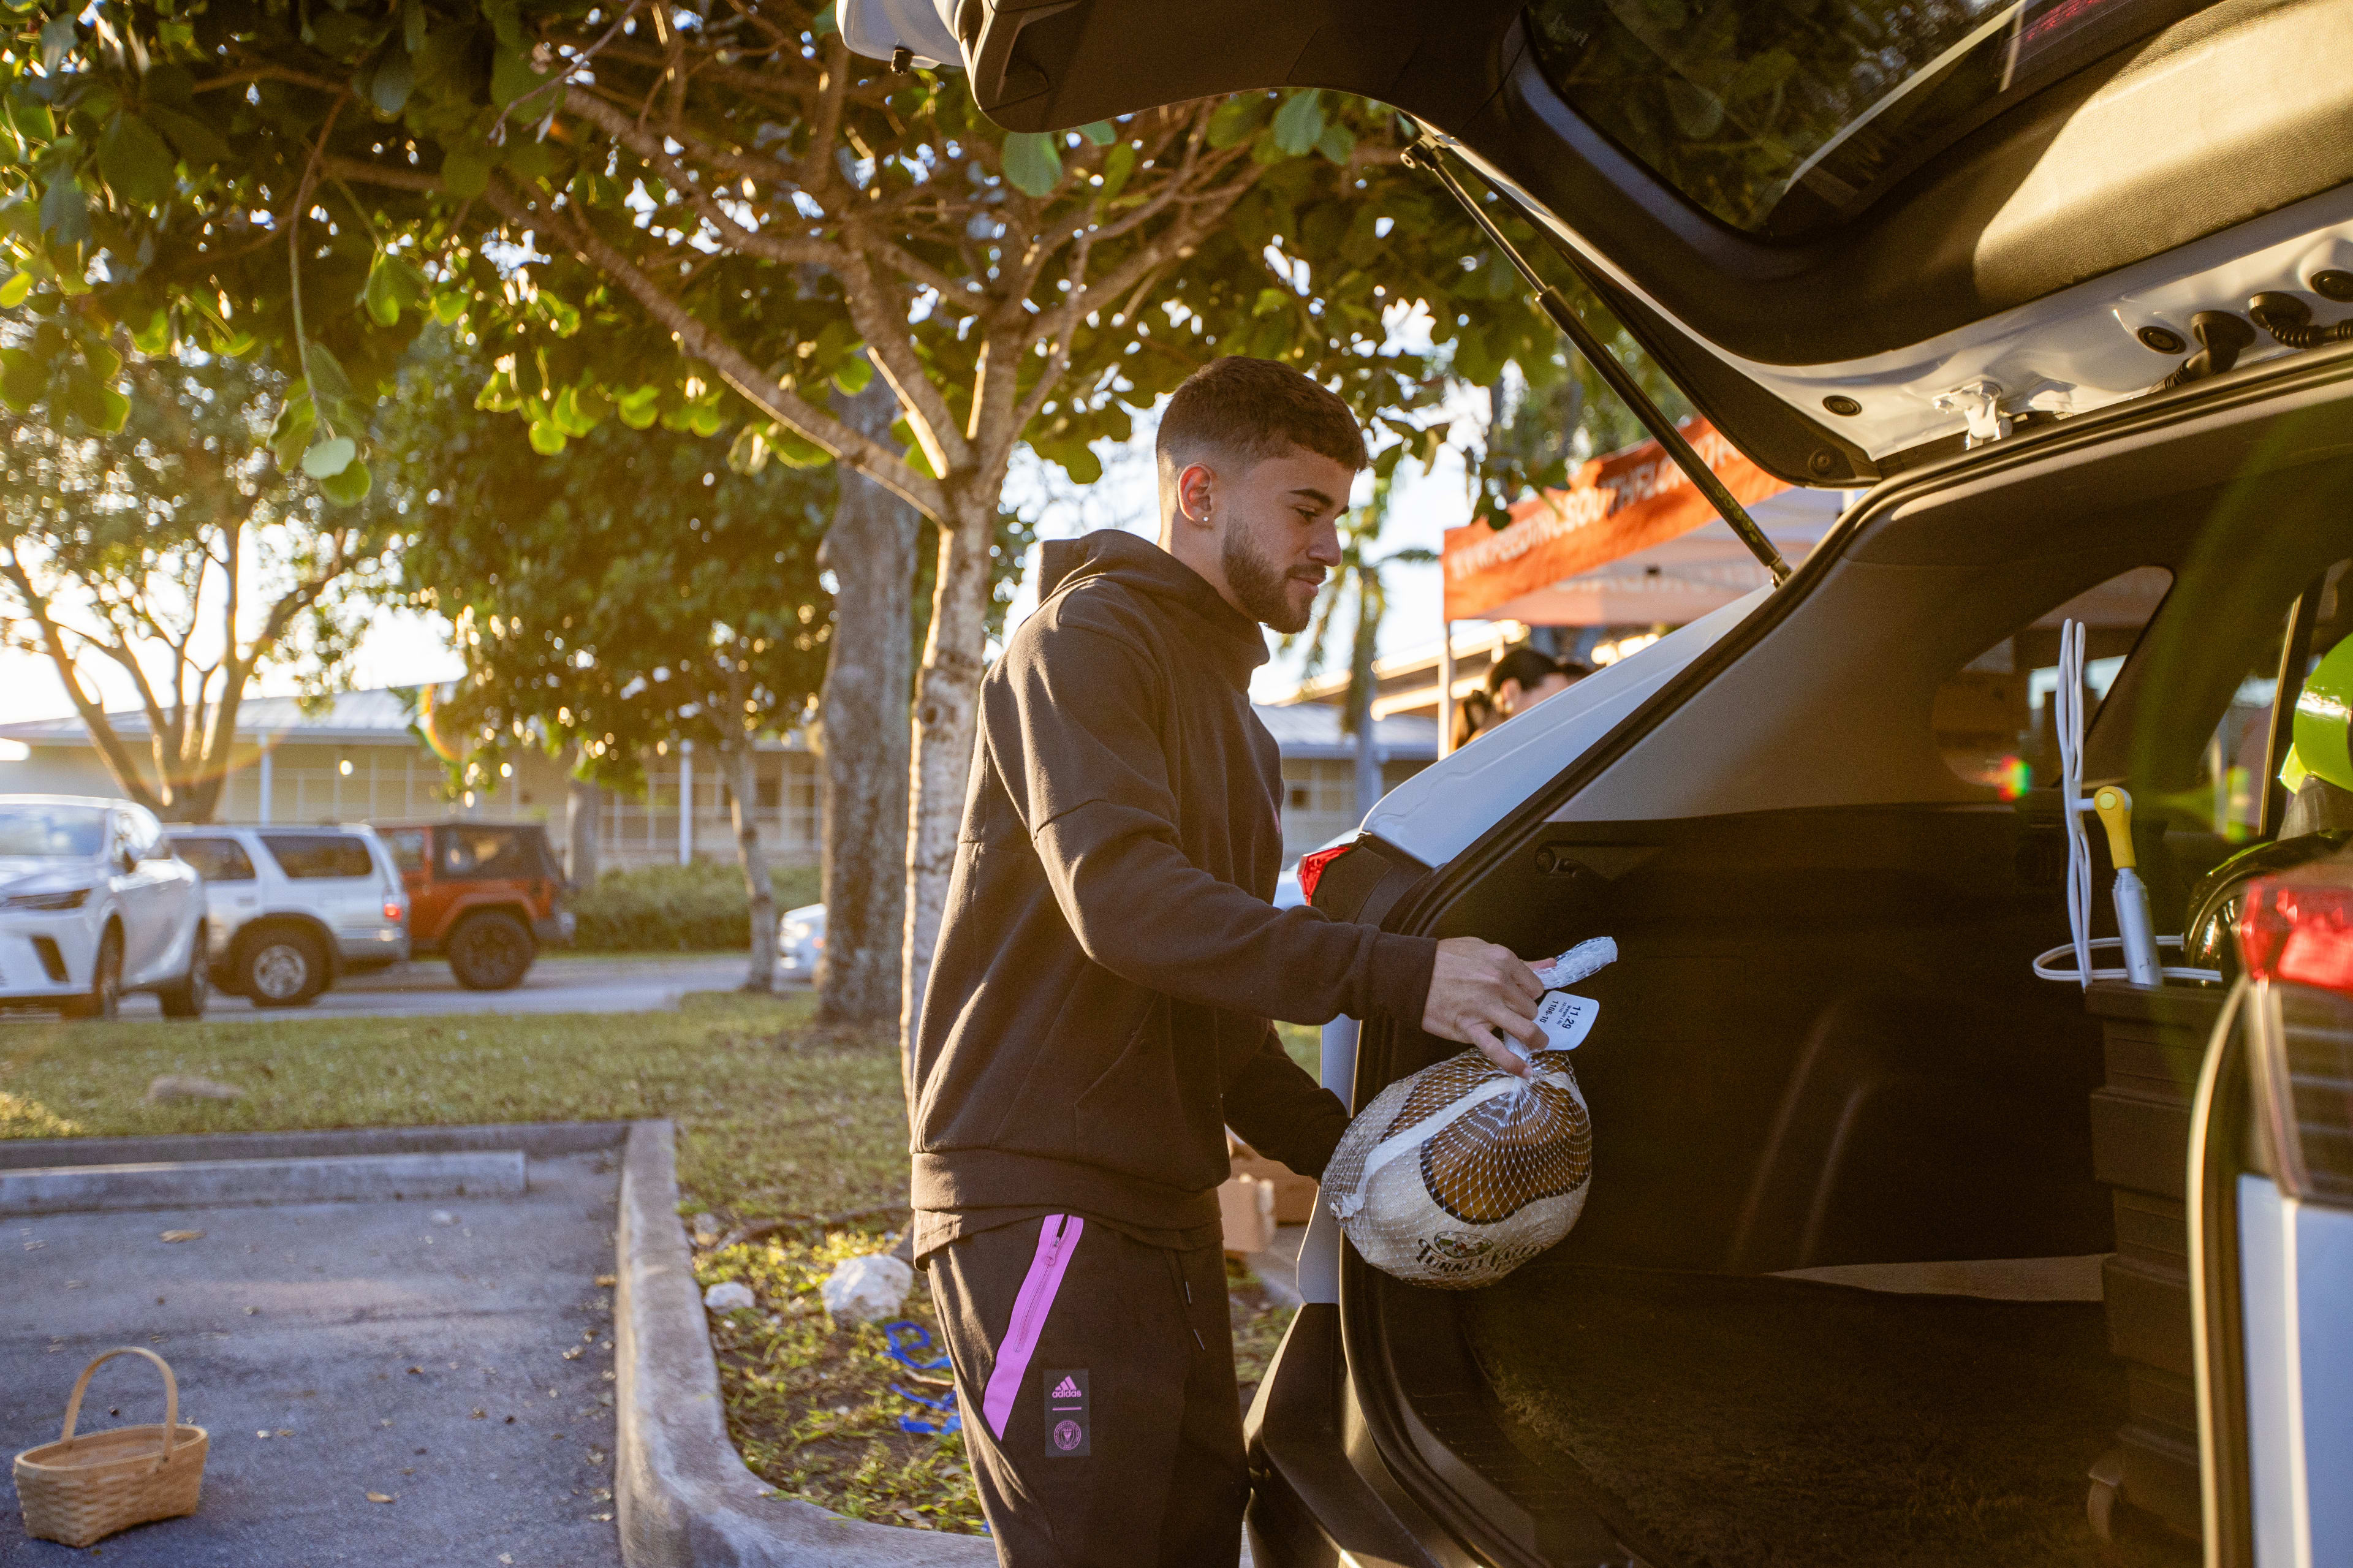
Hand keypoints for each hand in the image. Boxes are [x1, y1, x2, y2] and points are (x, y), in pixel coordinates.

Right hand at [1422, 938, 1546, 1077]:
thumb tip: (1551, 966)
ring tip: (1537, 1044)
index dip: (1529, 995)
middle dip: (1525, 1013)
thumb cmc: (1444, 959)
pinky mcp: (1469, 1028)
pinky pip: (1496, 1050)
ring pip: (1524, 1029)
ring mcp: (1485, 1008)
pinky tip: (1525, 1072)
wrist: (1410, 972)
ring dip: (1534, 1039)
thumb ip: (1519, 962)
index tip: (1520, 998)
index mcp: (1503, 961)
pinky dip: (1513, 1064)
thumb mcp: (1483, 949)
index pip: (1535, 986)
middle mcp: (1498, 983)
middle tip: (1512, 1014)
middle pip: (1530, 1008)